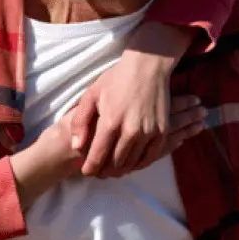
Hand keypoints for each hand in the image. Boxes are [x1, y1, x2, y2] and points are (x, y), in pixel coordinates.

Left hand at [69, 71, 205, 178]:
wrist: (148, 67)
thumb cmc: (116, 79)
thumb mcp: (91, 95)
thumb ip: (80, 121)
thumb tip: (77, 146)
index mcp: (111, 122)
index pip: (98, 156)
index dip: (90, 168)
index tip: (86, 171)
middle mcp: (130, 131)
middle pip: (115, 163)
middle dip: (105, 171)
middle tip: (99, 173)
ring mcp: (148, 132)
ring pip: (133, 163)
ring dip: (121, 170)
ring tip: (113, 170)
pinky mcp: (162, 131)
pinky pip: (150, 157)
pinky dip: (139, 164)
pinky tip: (132, 164)